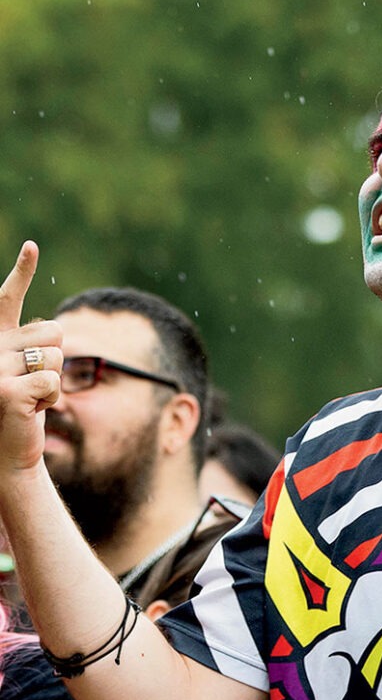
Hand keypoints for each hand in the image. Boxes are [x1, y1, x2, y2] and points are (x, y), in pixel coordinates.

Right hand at [0, 242, 62, 472]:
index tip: (32, 245)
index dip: (21, 272)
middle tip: (32, 384)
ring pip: (57, 357)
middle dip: (55, 359)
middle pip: (53, 332)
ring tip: (30, 398)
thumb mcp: (27, 373)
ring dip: (54, 382)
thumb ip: (34, 348)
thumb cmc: (20, 412)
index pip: (7, 298)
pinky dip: (52, 399)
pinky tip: (31, 411)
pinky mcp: (5, 391)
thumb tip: (53, 329)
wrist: (6, 454)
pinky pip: (53, 382)